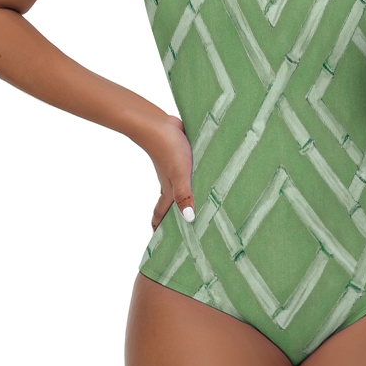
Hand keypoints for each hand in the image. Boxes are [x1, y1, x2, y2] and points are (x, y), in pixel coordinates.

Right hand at [148, 115, 195, 230]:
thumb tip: (189, 219)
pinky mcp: (183, 157)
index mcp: (169, 190)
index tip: (160, 241)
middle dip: (176, 216)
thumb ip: (184, 195)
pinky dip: (194, 179)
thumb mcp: (179, 175)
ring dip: (187, 197)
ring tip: (199, 206)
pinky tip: (206, 177)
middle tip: (184, 229)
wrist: (159, 124)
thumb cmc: (168, 150)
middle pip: (172, 203)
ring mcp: (176, 169)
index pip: (161, 213)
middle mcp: (171, 182)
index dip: (160, 227)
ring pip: (182, 187)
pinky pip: (189, 172)